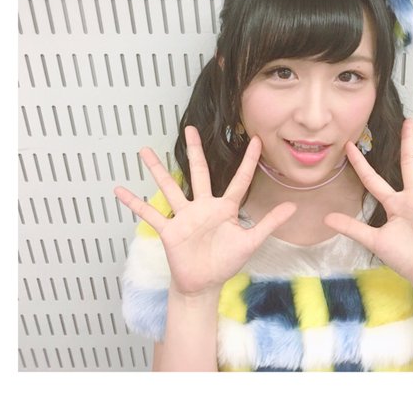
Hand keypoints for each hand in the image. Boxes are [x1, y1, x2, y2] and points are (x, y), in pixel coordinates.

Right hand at [114, 126, 295, 295]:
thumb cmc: (226, 262)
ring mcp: (184, 216)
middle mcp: (203, 206)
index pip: (239, 180)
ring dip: (156, 170)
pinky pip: (150, 214)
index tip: (256, 140)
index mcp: (225, 207)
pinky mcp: (169, 230)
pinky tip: (120, 191)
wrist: (204, 283)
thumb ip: (269, 223)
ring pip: (169, 187)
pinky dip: (134, 203)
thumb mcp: (250, 241)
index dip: (249, 161)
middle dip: (195, 150)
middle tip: (189, 128)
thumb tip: (292, 207)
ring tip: (144, 152)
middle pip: (198, 172)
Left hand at [324, 119, 412, 293]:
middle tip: (409, 120)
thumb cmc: (404, 259)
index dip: (361, 164)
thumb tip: (326, 218)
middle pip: (409, 163)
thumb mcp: (376, 241)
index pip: (374, 180)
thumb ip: (353, 228)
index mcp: (395, 204)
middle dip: (408, 142)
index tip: (349, 146)